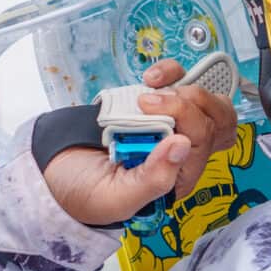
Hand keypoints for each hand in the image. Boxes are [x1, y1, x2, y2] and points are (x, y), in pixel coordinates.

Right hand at [42, 58, 238, 228]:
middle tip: (155, 100)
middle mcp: (179, 151)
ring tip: (150, 89)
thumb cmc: (85, 192)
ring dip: (183, 85)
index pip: (205, 142)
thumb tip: (182, 145)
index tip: (148, 109)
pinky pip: (180, 81)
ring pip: (206, 99)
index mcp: (178, 177)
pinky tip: (150, 77)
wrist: (53, 170)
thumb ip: (153, 180)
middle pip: (217, 120)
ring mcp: (170, 125)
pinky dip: (170, 72)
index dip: (186, 118)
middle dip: (193, 101)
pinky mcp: (155, 105)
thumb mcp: (117, 198)